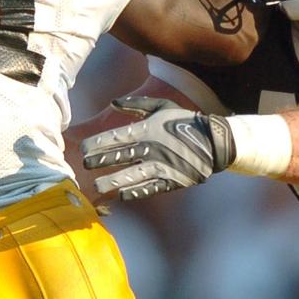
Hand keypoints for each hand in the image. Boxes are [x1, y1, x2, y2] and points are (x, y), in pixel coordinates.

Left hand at [80, 96, 235, 200]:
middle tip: (86, 166)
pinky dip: (135, 192)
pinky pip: (149, 188)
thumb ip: (137, 105)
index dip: (97, 144)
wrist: (214, 141)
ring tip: (98, 186)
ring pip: (132, 176)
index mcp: (148, 129)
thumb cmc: (184, 121)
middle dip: (100, 162)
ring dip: (113, 181)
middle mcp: (153, 148)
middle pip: (120, 157)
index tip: (84, 150)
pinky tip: (122, 195)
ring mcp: (162, 166)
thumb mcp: (162, 106)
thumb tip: (113, 102)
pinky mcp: (172, 180)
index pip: (116, 138)